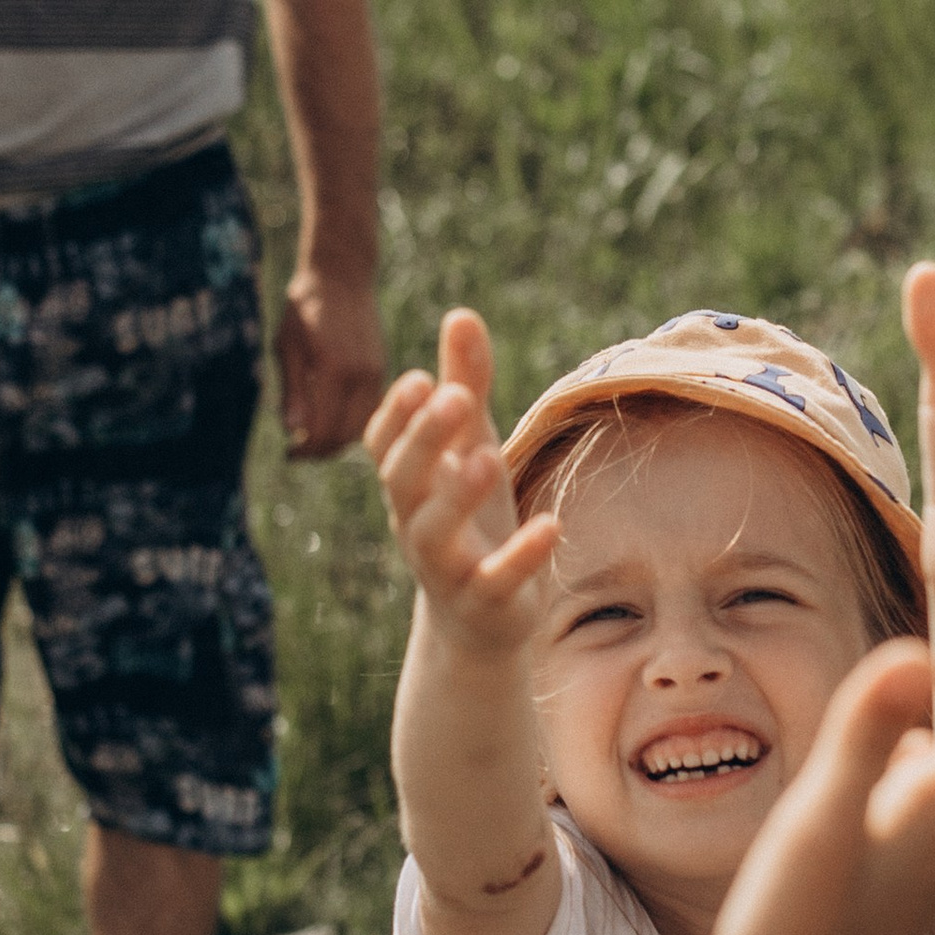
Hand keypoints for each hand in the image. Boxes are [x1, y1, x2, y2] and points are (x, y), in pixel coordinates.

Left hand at [278, 265, 388, 460]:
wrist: (342, 275)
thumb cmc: (305, 308)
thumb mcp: (287, 346)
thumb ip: (292, 390)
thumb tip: (294, 432)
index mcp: (335, 369)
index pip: (324, 429)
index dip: (305, 450)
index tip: (288, 454)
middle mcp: (362, 375)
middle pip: (345, 435)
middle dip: (321, 450)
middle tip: (298, 452)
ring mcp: (377, 373)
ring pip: (362, 428)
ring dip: (338, 441)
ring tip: (314, 439)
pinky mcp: (382, 371)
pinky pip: (370, 411)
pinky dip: (352, 424)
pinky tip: (332, 420)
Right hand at [365, 308, 559, 654]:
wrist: (478, 622)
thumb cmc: (471, 519)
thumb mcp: (473, 446)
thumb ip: (468, 383)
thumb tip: (460, 313)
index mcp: (411, 485)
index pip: (384, 447)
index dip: (397, 416)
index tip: (422, 378)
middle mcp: (416, 524)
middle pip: (402, 481)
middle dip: (424, 439)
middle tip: (454, 397)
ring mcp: (447, 567)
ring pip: (434, 533)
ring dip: (457, 495)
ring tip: (487, 457)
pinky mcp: (486, 601)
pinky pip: (494, 581)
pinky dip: (521, 557)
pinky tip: (551, 526)